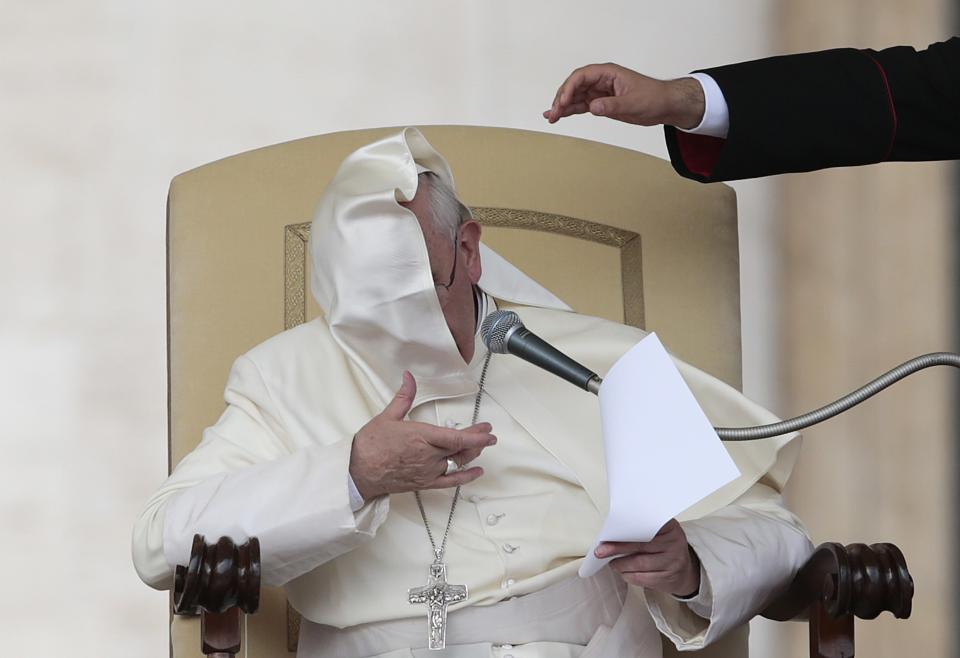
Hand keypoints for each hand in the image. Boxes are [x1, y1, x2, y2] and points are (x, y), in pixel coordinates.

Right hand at [349, 371, 496, 499]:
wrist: (358, 472)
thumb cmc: (370, 446)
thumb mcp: (388, 416)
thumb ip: (404, 396)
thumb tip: (409, 377)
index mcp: (421, 437)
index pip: (455, 437)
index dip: (475, 435)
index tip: (488, 431)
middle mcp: (428, 456)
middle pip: (460, 447)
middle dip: (476, 439)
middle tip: (486, 432)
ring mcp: (427, 471)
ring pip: (457, 462)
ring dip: (471, 453)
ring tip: (480, 445)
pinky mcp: (424, 483)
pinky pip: (450, 482)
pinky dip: (465, 477)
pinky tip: (476, 472)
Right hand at [543, 63, 704, 129]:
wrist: (664, 106)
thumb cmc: (653, 97)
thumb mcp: (633, 102)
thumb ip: (612, 105)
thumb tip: (593, 107)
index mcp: (608, 73)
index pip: (582, 76)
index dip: (570, 87)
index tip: (564, 101)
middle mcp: (601, 80)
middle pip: (574, 85)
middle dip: (562, 98)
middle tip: (554, 112)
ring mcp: (599, 92)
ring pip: (575, 97)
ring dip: (562, 106)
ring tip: (551, 117)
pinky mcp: (600, 103)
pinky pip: (581, 106)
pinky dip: (569, 111)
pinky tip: (558, 116)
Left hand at [595, 519, 700, 595]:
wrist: (685, 571)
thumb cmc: (665, 548)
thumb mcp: (660, 533)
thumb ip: (642, 529)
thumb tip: (614, 531)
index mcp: (670, 527)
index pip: (646, 524)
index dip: (627, 529)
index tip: (610, 532)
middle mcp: (674, 543)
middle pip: (641, 545)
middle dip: (617, 548)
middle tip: (601, 551)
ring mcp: (673, 562)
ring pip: (640, 563)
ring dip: (621, 564)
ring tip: (613, 563)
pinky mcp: (668, 579)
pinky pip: (644, 578)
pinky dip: (629, 576)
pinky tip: (623, 573)